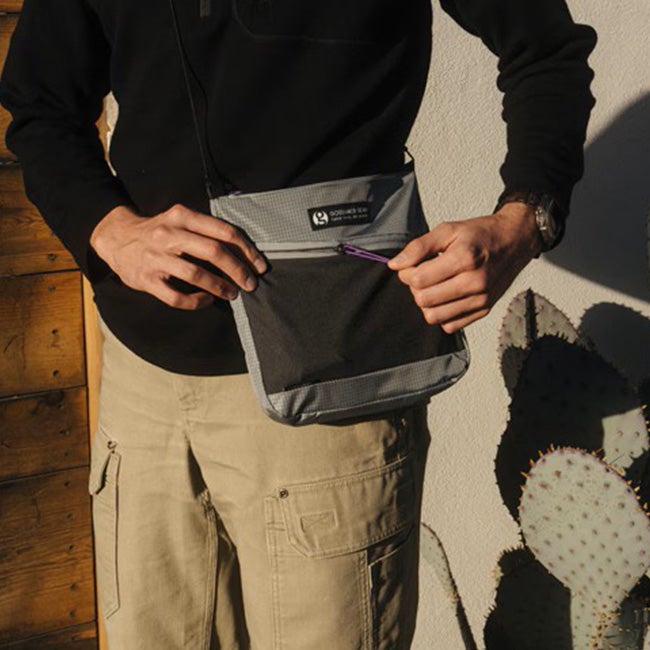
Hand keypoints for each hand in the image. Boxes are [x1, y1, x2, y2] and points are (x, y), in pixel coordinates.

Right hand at [89, 203, 266, 309]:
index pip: (223, 231)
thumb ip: (206, 230)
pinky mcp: (146, 280)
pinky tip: (207, 300)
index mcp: (181, 216)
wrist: (115, 237)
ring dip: (220, 287)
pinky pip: (176, 297)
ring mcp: (156, 258)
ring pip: (196, 274)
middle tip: (251, 283)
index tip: (259, 265)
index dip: (246, 250)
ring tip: (233, 293)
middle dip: (238, 270)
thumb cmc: (157, 231)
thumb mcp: (179, 219)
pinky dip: (196, 301)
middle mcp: (168, 234)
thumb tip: (244, 252)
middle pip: (213, 251)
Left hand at [387, 203, 542, 332]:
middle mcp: (474, 282)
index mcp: (464, 259)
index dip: (406, 273)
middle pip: (424, 300)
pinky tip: (447, 296)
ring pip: (434, 316)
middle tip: (423, 274)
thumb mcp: (447, 230)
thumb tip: (395, 264)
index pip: (418, 280)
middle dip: (416, 288)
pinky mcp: (484, 310)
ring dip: (428, 303)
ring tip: (435, 286)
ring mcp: (480, 299)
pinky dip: (443, 314)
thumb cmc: (481, 234)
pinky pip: (450, 325)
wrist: (514, 241)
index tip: (411, 265)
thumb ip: (418, 247)